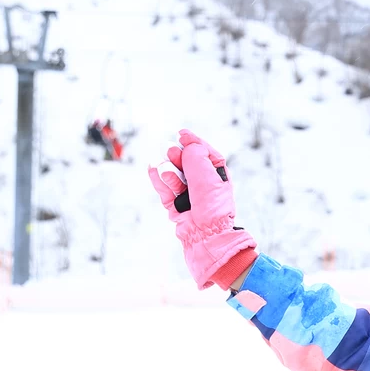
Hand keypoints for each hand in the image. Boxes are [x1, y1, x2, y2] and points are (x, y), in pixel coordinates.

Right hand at [148, 130, 256, 289]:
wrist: (206, 237)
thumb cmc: (212, 207)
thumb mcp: (206, 176)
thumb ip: (195, 157)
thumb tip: (186, 147)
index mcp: (217, 177)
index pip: (205, 154)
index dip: (193, 142)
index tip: (181, 134)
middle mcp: (203, 186)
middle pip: (186, 164)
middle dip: (178, 156)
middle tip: (171, 151)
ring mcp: (189, 197)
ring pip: (173, 177)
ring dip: (169, 173)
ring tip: (166, 170)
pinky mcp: (176, 207)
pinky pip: (164, 191)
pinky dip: (158, 180)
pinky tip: (151, 168)